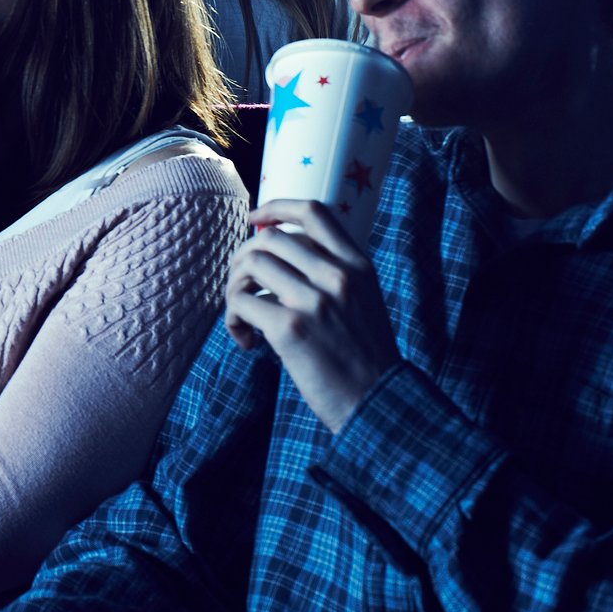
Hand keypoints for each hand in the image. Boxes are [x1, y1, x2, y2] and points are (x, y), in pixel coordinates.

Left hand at [224, 200, 400, 431]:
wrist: (380, 404)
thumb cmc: (363, 356)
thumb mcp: (363, 300)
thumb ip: (332, 271)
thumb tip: (278, 250)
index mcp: (358, 265)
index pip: (313, 212)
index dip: (276, 207)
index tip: (254, 219)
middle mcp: (337, 276)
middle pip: (269, 238)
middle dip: (243, 258)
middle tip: (242, 288)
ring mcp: (314, 301)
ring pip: (250, 264)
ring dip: (234, 288)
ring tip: (243, 317)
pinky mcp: (291, 329)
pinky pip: (240, 303)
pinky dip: (233, 320)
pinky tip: (247, 342)